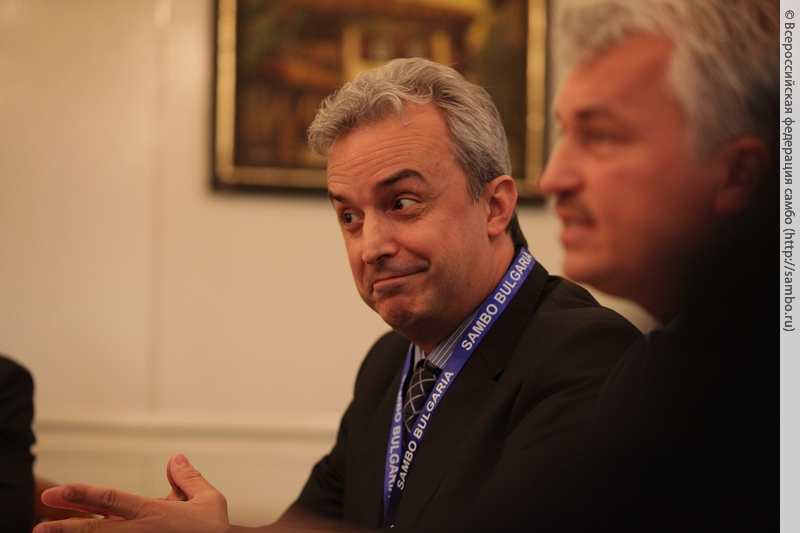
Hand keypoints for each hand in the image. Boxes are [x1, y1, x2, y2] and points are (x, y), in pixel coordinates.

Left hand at [33, 454, 230, 532]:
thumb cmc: (216, 532)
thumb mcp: (208, 501)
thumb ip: (188, 479)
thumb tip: (176, 459)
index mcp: (154, 513)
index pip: (111, 500)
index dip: (82, 494)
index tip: (57, 492)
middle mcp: (141, 531)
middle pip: (97, 528)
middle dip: (66, 525)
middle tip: (40, 524)